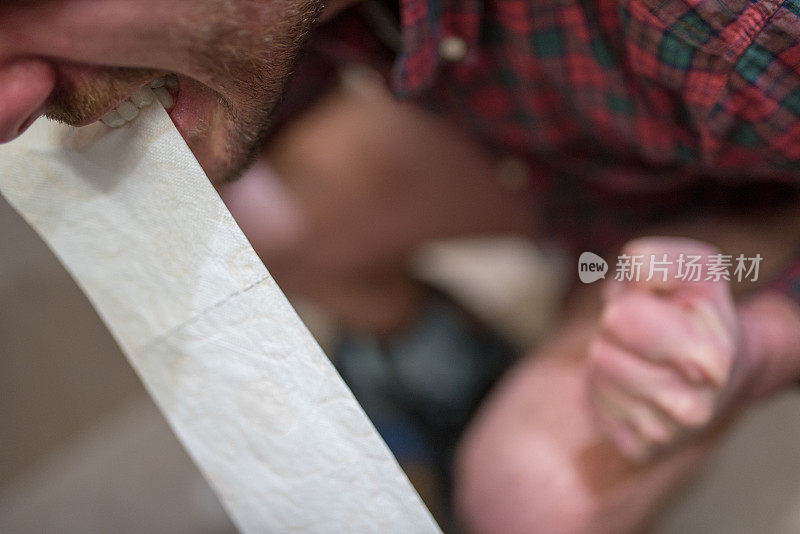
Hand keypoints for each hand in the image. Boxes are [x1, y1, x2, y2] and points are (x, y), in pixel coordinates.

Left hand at [587, 237, 747, 460]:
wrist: (717, 370)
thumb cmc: (694, 310)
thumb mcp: (691, 268)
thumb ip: (656, 261)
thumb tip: (629, 283)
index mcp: (711, 356)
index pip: (622, 318)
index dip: (631, 302)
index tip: (660, 306)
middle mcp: (695, 407)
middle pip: (602, 353)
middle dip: (613, 330)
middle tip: (640, 331)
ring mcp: (667, 433)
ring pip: (597, 379)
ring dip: (607, 359)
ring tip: (636, 356)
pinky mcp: (639, 447)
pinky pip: (597, 409)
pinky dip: (605, 390)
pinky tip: (632, 387)